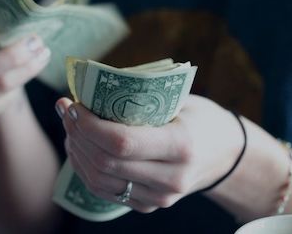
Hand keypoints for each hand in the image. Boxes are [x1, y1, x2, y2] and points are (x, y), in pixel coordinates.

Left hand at [56, 94, 243, 212]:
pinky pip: (105, 191)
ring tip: (70, 127)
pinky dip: (85, 168)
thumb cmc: (200, 118)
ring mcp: (160, 197)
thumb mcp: (180, 100)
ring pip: (100, 180)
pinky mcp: (149, 205)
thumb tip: (91, 86)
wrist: (225, 155)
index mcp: (181, 146)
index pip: (122, 142)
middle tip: (65, 110)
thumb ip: (141, 98)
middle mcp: (171, 178)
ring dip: (77, 151)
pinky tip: (79, 147)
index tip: (73, 104)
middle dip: (77, 134)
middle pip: (106, 162)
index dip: (89, 125)